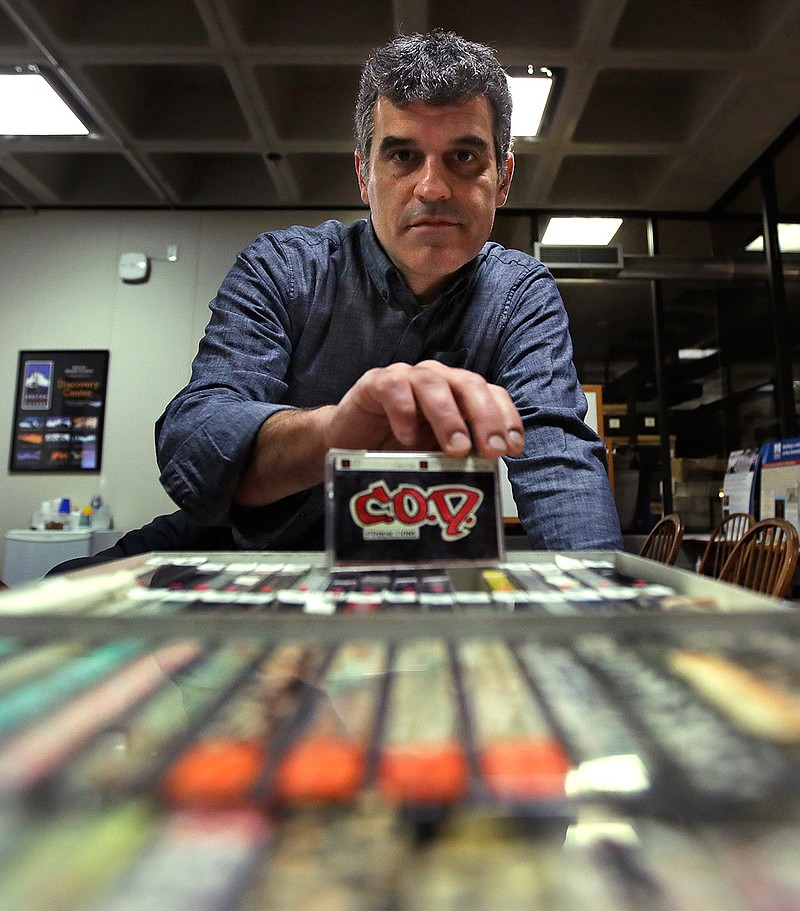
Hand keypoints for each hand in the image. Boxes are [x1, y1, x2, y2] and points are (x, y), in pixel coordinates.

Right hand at [322, 360, 523, 457]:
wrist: (346, 443)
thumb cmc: (395, 449)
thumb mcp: (434, 456)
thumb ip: (459, 457)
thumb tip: (489, 474)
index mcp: (458, 394)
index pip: (492, 395)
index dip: (507, 418)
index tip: (513, 449)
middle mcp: (437, 380)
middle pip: (469, 384)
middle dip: (485, 417)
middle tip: (491, 451)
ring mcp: (405, 377)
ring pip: (433, 383)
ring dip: (449, 416)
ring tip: (456, 448)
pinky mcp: (375, 383)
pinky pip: (394, 388)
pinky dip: (404, 411)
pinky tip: (408, 439)